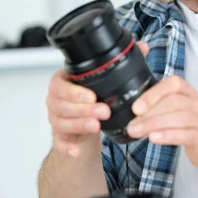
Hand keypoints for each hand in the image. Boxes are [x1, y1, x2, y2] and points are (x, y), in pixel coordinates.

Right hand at [46, 41, 149, 156]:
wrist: (84, 125)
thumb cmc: (93, 99)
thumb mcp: (104, 81)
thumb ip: (122, 62)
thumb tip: (142, 47)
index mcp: (63, 82)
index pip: (59, 84)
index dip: (74, 91)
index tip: (92, 96)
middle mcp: (56, 100)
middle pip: (60, 104)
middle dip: (82, 109)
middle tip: (103, 111)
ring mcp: (56, 119)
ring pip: (60, 122)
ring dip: (78, 125)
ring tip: (96, 126)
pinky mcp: (59, 137)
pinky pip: (59, 142)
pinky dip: (67, 146)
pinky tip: (76, 150)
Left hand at [127, 75, 197, 170]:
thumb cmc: (192, 124)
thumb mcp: (177, 109)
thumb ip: (157, 106)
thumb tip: (131, 111)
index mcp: (187, 92)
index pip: (172, 84)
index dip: (153, 94)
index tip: (135, 108)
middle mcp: (195, 103)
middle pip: (173, 101)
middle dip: (149, 113)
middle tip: (132, 125)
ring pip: (179, 117)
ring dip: (154, 124)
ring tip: (137, 132)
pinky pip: (186, 134)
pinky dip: (168, 135)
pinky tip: (154, 138)